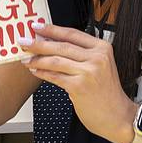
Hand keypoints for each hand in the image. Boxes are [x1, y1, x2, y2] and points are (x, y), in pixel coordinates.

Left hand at [20, 23, 138, 142]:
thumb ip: (83, 54)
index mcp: (102, 48)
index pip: (72, 34)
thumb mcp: (101, 66)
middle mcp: (97, 57)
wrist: (117, 116)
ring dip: (37, 59)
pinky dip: (42, 73)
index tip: (36, 26)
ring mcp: (89, 72)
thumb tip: (54, 44)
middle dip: (39, 43)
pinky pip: (55, 77)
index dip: (52, 29)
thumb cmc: (107, 93)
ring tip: (25, 58)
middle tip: (23, 41)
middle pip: (61, 45)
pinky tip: (34, 71)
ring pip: (56, 60)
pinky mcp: (79, 86)